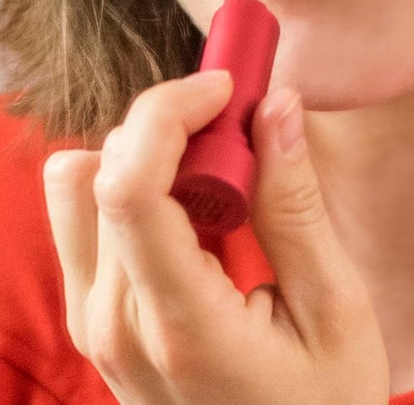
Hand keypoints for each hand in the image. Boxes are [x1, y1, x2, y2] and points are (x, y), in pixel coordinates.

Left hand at [43, 72, 387, 404]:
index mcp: (177, 326)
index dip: (168, 112)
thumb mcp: (335, 313)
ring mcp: (90, 327)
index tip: (227, 87)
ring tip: (221, 185)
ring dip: (145, 155)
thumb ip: (295, 206)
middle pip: (103, 170)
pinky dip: (131, 188)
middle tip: (245, 131)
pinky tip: (197, 217)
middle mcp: (112, 325)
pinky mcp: (88, 322)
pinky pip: (81, 219)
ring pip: (78, 184)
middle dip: (171, 126)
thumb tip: (273, 104)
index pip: (126, 187)